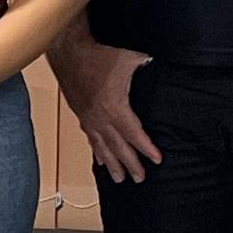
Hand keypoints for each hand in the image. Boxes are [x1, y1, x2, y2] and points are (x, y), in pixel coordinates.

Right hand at [58, 38, 158, 182]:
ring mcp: (90, 119)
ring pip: (103, 147)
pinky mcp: (82, 115)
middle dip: (130, 164)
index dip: (146, 148)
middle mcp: (101, 118)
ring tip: (120, 179)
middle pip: (118, 147)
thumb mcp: (130, 60)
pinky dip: (97, 152)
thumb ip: (147, 67)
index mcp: (115, 107)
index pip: (134, 133)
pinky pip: (91, 139)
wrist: (70, 54)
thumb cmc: (99, 57)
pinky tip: (101, 161)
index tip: (157, 159)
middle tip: (140, 178)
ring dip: (113, 165)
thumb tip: (162, 69)